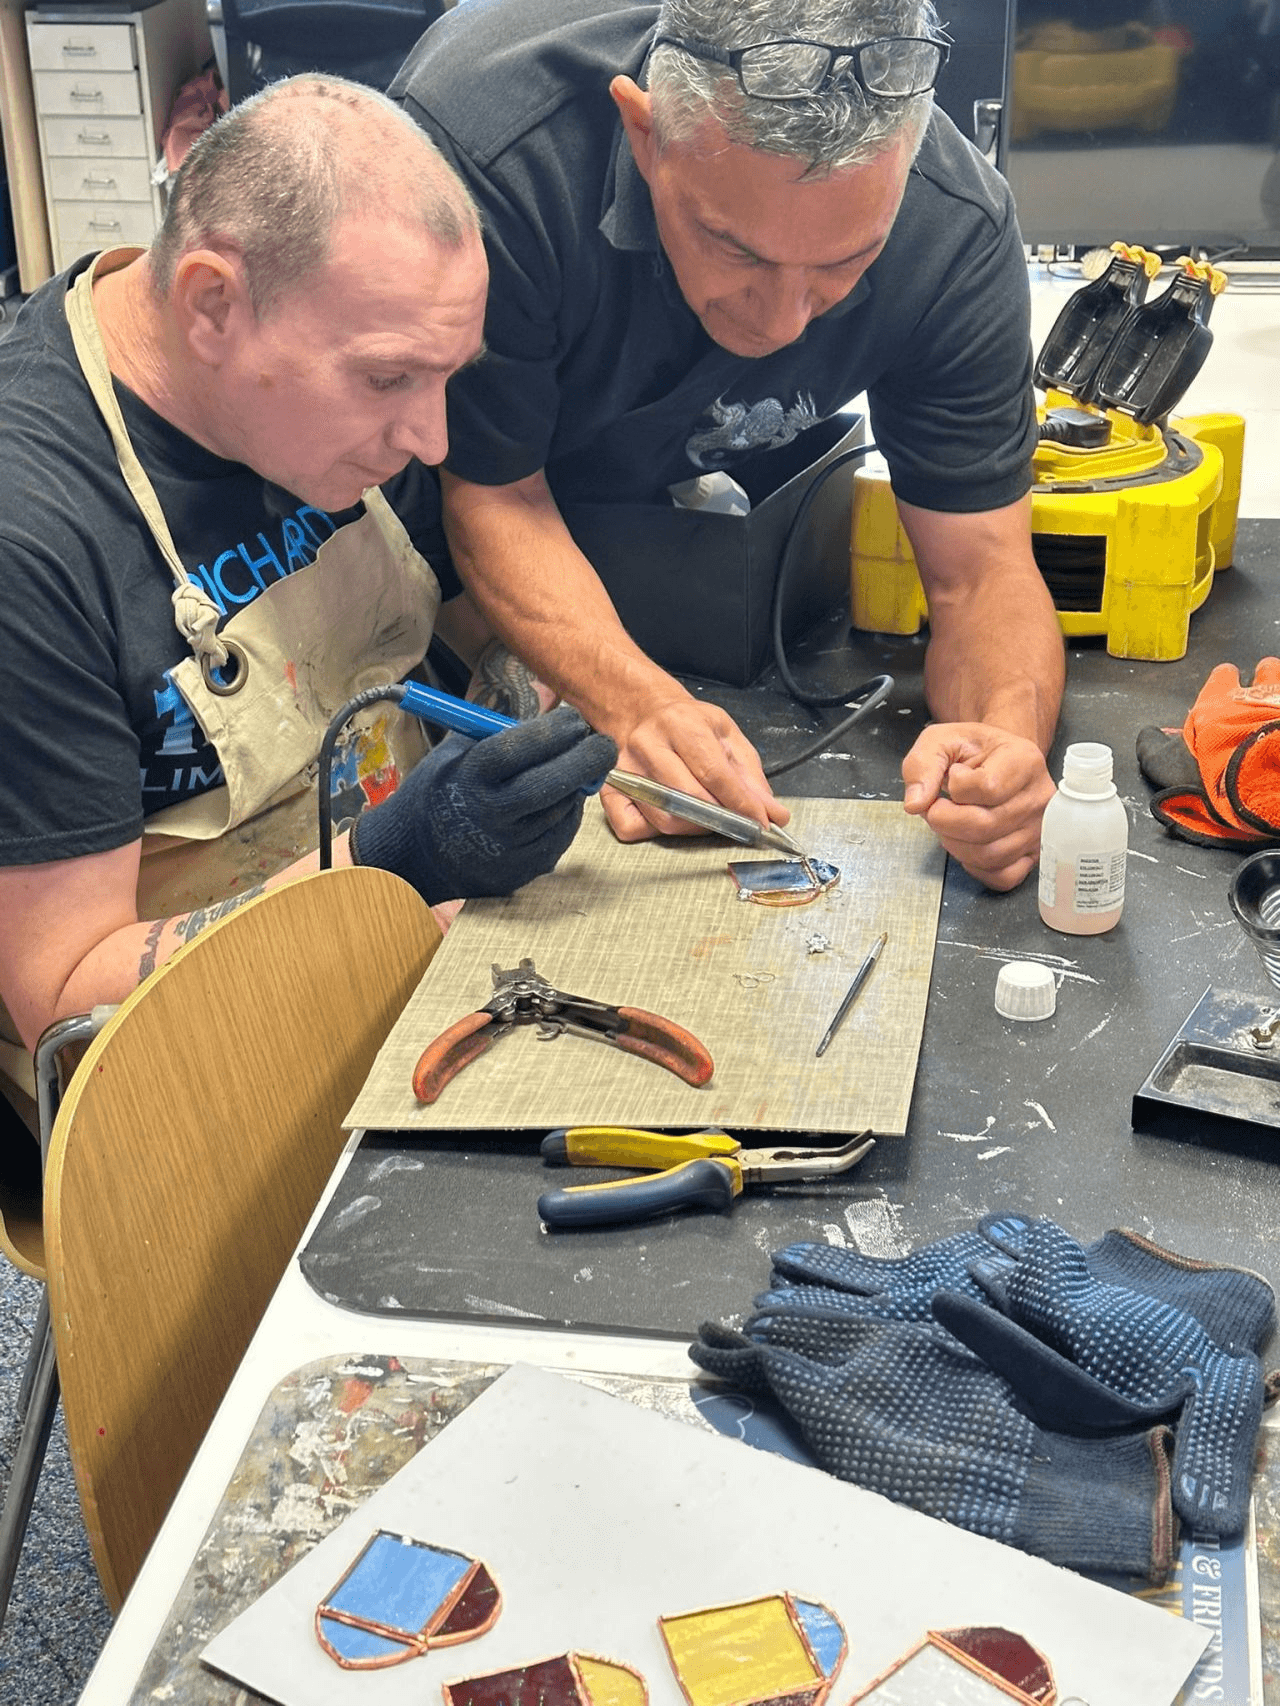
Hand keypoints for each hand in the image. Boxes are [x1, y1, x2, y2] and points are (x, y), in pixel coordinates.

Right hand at [350, 706, 616, 903]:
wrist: (420, 855)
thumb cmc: (443, 790)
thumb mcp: (458, 752)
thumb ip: (501, 735)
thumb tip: (554, 714)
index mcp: (468, 777)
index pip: (517, 750)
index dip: (553, 732)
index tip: (575, 719)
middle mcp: (489, 814)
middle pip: (549, 784)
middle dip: (585, 760)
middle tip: (604, 745)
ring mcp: (508, 846)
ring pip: (561, 809)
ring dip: (576, 787)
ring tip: (573, 771)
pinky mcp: (523, 868)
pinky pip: (561, 834)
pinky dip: (567, 813)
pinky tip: (558, 800)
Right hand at [600, 693, 786, 842]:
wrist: (638, 709)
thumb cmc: (684, 723)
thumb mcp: (725, 734)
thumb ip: (750, 775)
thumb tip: (774, 813)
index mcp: (681, 724)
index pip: (714, 773)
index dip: (741, 803)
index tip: (761, 822)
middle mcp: (648, 745)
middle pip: (688, 799)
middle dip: (720, 818)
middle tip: (737, 822)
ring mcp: (625, 770)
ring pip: (664, 819)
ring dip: (694, 827)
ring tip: (708, 816)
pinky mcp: (608, 790)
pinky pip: (631, 827)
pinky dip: (655, 833)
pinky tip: (671, 817)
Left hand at [901, 723, 1053, 890]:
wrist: (997, 760)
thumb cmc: (973, 750)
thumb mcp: (941, 741)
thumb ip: (923, 765)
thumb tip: (916, 804)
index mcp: (1024, 761)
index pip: (987, 788)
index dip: (955, 788)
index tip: (953, 777)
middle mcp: (1038, 797)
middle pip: (985, 826)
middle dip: (945, 821)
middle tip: (939, 807)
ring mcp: (1038, 829)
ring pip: (990, 855)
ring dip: (955, 843)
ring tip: (952, 822)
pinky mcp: (1033, 854)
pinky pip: (1004, 876)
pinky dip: (977, 867)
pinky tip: (968, 844)